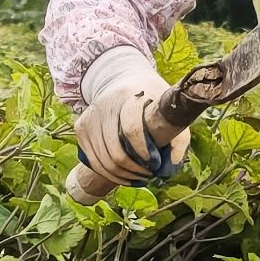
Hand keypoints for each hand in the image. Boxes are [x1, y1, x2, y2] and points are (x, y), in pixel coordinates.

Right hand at [67, 48, 171, 191]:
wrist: (123, 82)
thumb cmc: (151, 100)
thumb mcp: (169, 111)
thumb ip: (178, 139)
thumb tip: (169, 169)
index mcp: (130, 96)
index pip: (132, 128)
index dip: (143, 151)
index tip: (155, 163)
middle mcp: (105, 105)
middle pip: (116, 151)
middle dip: (134, 170)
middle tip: (149, 175)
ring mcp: (90, 117)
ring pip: (103, 161)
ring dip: (122, 176)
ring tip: (139, 177)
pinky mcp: (81, 128)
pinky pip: (93, 161)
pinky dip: (109, 174)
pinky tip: (124, 175)